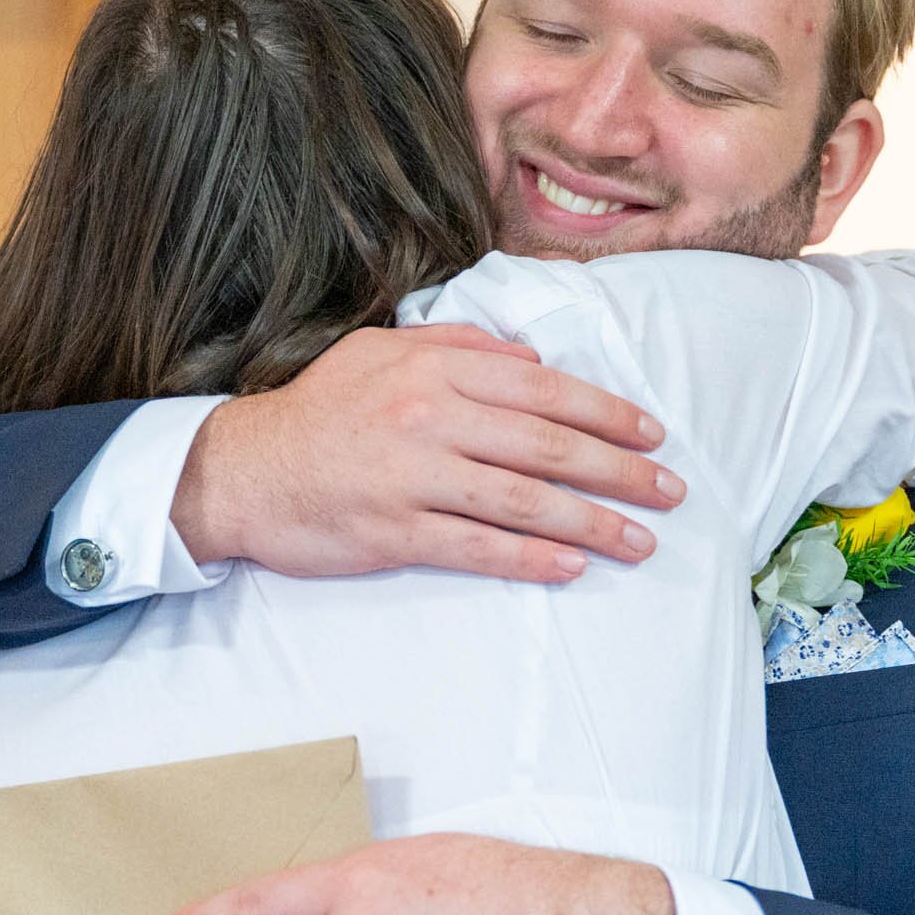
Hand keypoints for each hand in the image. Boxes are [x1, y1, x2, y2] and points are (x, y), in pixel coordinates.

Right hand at [169, 324, 686, 580]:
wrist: (243, 469)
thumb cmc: (322, 408)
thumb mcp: (383, 351)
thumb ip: (462, 347)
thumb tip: (534, 359)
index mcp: (435, 368)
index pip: (545, 390)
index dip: (608, 412)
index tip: (652, 434)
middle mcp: (431, 417)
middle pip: (548, 445)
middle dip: (621, 471)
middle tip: (670, 492)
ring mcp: (414, 477)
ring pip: (523, 501)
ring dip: (592, 524)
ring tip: (640, 542)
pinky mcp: (395, 532)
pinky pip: (477, 548)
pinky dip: (530, 559)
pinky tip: (571, 567)